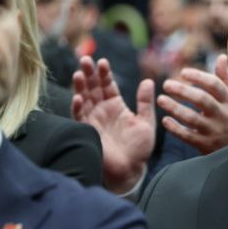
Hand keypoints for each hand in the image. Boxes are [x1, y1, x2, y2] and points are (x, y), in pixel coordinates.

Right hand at [72, 56, 153, 192]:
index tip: (102, 61)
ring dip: (80, 87)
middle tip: (85, 59)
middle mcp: (102, 110)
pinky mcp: (87, 131)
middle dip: (88, 74)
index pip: (108, 85)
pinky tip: (79, 98)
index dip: (104, 73)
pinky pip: (80, 117)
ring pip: (84, 99)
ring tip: (79, 73)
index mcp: (116, 106)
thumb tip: (149, 81)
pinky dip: (78, 107)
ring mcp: (93, 120)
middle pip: (93, 88)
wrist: (130, 169)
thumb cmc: (139, 148)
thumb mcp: (146, 122)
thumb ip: (145, 103)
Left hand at [158, 55, 227, 154]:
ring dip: (175, 108)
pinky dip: (175, 128)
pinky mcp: (206, 145)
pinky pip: (188, 136)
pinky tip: (165, 120)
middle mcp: (223, 115)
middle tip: (166, 84)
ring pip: (193, 119)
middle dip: (183, 91)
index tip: (182, 72)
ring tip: (160, 100)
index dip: (198, 77)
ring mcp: (214, 131)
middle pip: (202, 100)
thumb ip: (224, 80)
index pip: (215, 86)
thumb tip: (221, 57)